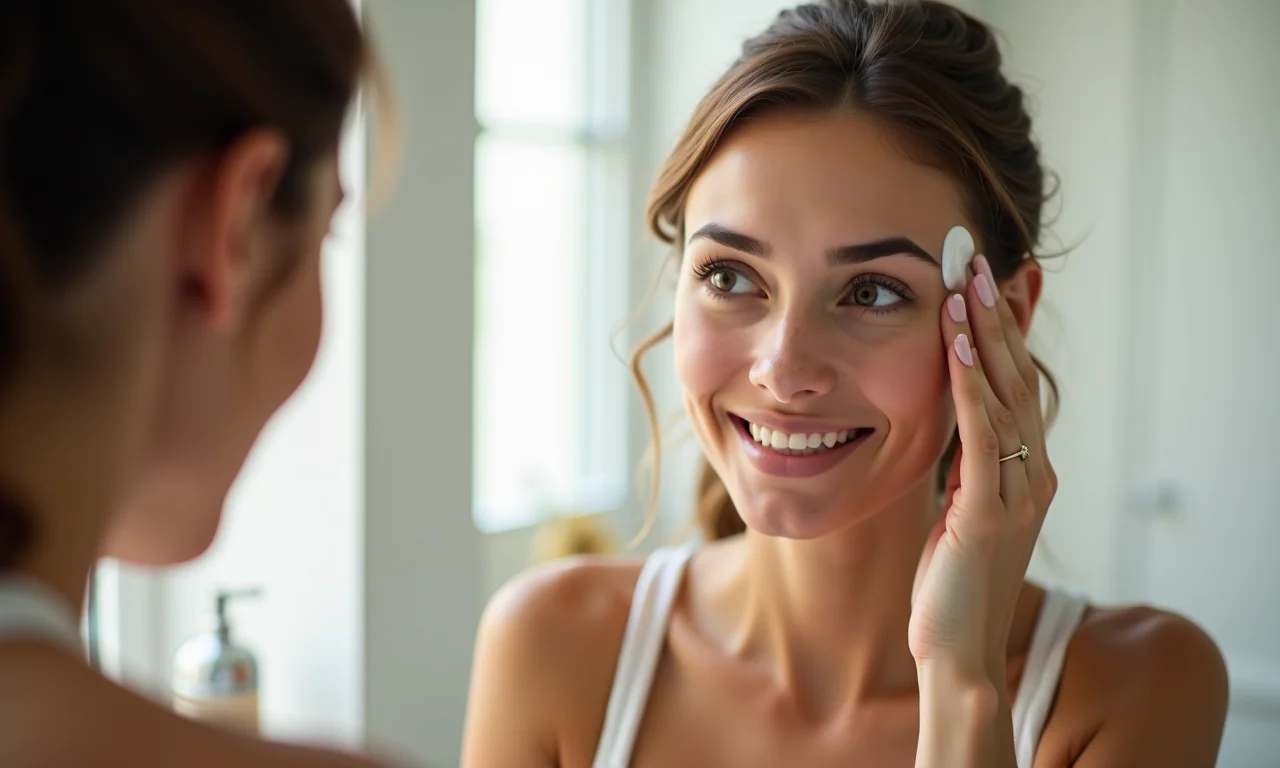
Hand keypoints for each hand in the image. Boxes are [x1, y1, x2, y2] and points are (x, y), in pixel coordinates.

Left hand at [909, 255, 1056, 682]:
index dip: (1003, 330)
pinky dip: (969, 388)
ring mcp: (1017, 493)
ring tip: (966, 282)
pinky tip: (957, 348)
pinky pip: (981, 436)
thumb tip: (952, 419)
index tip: (987, 279)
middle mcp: (1033, 474)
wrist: (956, 652)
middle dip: (995, 315)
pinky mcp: (988, 513)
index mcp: (1026, 471)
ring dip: (984, 336)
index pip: (1015, 384)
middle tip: (975, 257)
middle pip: (1016, 377)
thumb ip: (965, 466)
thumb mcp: (959, 509)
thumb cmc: (952, 583)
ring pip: (1003, 397)